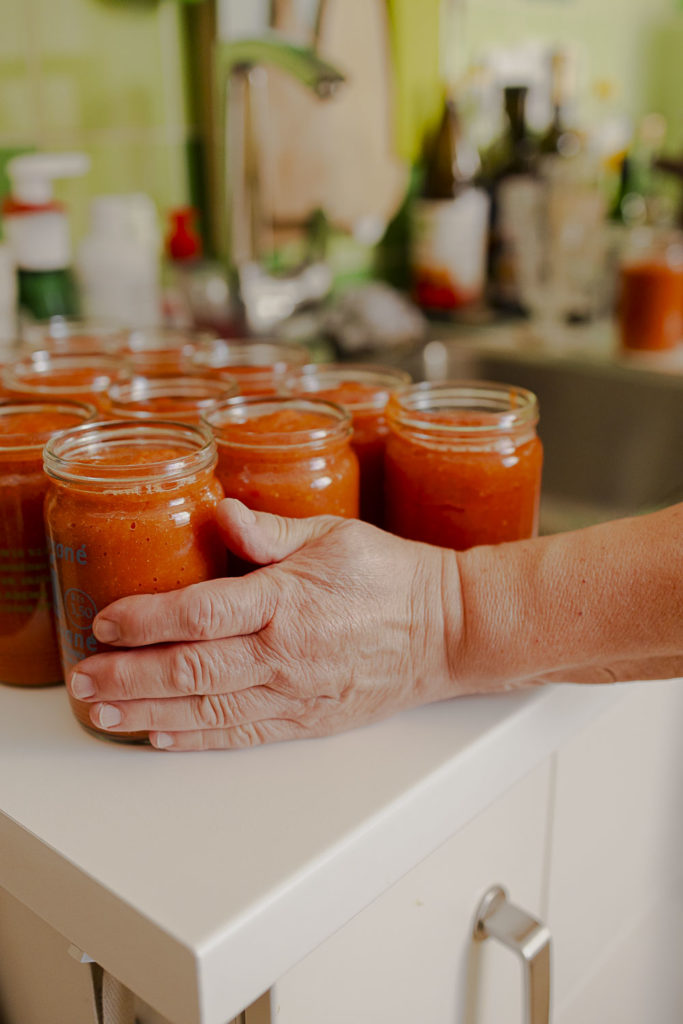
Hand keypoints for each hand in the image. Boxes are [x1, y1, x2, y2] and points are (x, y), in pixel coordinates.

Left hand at [67, 499, 466, 749]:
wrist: (448, 630)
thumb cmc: (393, 577)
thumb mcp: (335, 534)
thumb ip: (272, 531)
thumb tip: (223, 513)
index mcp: (288, 600)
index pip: (200, 612)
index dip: (146, 620)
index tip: (106, 622)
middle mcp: (286, 653)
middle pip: (191, 670)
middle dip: (128, 677)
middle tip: (83, 680)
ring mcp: (296, 693)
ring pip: (208, 709)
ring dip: (148, 714)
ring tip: (103, 716)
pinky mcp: (308, 719)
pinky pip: (244, 733)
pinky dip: (198, 738)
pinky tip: (162, 738)